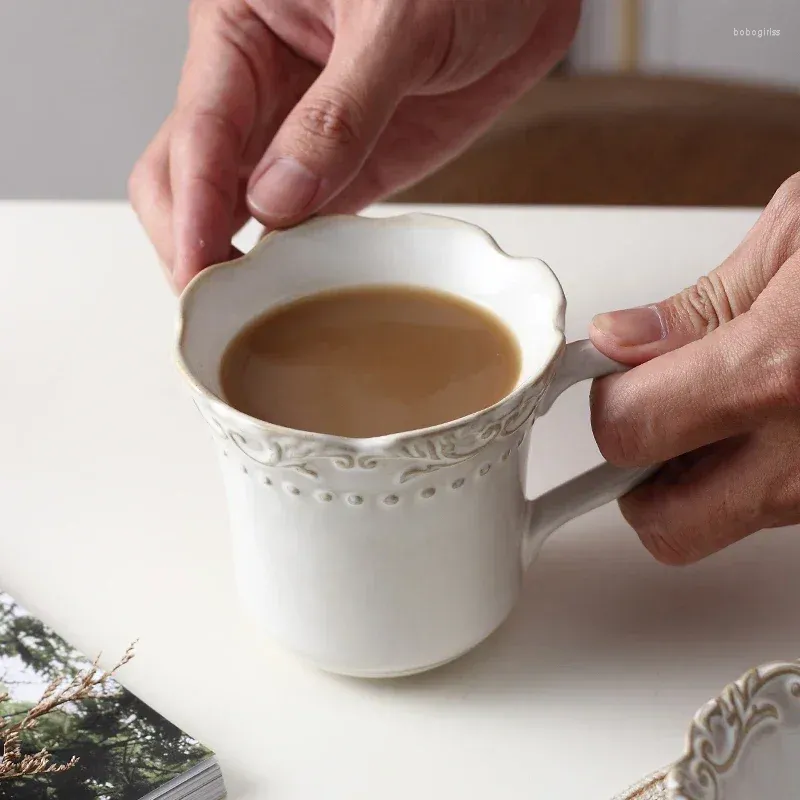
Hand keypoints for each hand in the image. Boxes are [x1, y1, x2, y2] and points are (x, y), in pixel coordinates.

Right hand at [129, 0, 578, 289]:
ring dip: (242, 263)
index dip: (190, 212)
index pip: (196, 135)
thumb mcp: (398, 23)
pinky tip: (301, 291)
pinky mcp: (349, 170)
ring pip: (243, 210)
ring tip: (253, 316)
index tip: (199, 273)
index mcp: (242, 32)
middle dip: (194, 244)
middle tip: (217, 309)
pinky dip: (299, 262)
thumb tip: (279, 198)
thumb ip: (339, 113)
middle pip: (192, 179)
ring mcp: (303, 138)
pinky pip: (308, 225)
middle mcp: (261, 90)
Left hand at [589, 174, 799, 564]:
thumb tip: (624, 340)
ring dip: (702, 479)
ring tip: (730, 408)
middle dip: (640, 479)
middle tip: (655, 420)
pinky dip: (760, 478)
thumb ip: (703, 304)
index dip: (609, 401)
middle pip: (667, 527)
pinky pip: (780, 514)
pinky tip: (779, 419)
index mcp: (782, 370)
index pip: (628, 432)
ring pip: (725, 526)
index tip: (614, 377)